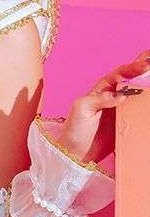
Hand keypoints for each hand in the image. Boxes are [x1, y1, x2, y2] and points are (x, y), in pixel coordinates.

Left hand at [58, 49, 149, 163]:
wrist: (76, 152)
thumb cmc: (75, 128)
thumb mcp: (81, 108)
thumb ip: (101, 98)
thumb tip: (122, 94)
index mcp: (103, 88)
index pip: (120, 74)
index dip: (133, 68)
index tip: (146, 64)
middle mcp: (115, 96)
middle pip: (133, 79)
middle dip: (145, 69)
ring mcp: (123, 109)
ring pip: (140, 93)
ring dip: (149, 85)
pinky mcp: (128, 122)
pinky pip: (141, 112)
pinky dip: (148, 106)